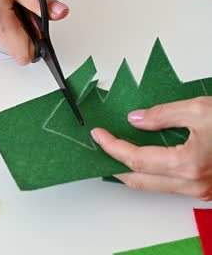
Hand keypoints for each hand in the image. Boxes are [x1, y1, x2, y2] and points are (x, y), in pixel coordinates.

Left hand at [90, 97, 211, 200]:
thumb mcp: (201, 109)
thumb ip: (164, 114)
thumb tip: (136, 120)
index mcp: (189, 164)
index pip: (136, 159)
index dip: (113, 147)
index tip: (99, 135)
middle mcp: (193, 184)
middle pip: (138, 179)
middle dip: (114, 163)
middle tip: (101, 145)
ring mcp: (199, 190)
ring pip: (152, 185)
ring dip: (130, 170)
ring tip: (116, 152)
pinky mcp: (204, 189)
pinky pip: (167, 185)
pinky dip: (149, 173)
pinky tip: (142, 159)